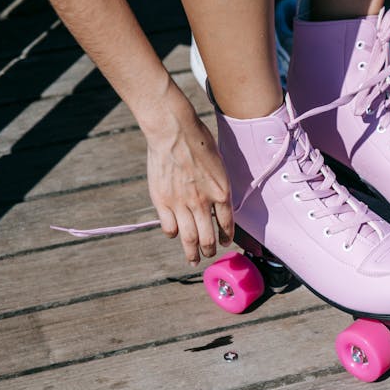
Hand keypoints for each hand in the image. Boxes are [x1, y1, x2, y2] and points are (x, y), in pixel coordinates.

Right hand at [145, 100, 233, 265]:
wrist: (174, 131)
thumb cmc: (198, 141)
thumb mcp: (219, 164)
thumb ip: (218, 186)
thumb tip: (217, 202)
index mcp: (221, 192)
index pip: (227, 224)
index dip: (227, 237)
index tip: (225, 242)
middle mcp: (203, 202)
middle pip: (208, 238)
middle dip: (209, 250)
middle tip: (208, 254)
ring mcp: (181, 203)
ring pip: (189, 239)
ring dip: (192, 252)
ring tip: (193, 258)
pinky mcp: (162, 201)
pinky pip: (169, 227)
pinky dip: (173, 234)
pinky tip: (175, 233)